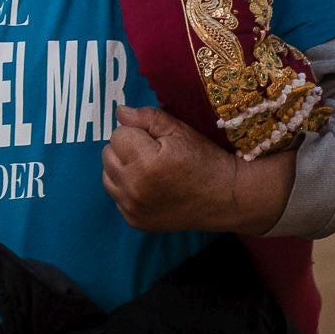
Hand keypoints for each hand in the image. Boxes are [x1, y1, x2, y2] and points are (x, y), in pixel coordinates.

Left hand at [101, 105, 293, 234]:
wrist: (227, 199)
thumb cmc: (205, 160)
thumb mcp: (180, 131)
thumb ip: (146, 118)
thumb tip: (120, 112)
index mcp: (145, 163)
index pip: (119, 134)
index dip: (137, 132)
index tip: (157, 140)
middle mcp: (134, 188)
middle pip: (108, 154)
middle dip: (126, 148)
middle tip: (152, 153)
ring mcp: (133, 208)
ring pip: (107, 175)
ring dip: (122, 168)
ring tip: (148, 168)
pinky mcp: (135, 221)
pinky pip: (116, 196)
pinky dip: (127, 188)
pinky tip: (149, 186)